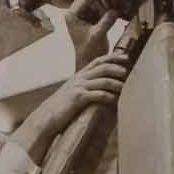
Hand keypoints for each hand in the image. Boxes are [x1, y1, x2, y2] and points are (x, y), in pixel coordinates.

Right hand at [12, 51, 129, 162]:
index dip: (112, 58)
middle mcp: (79, 78)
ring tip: (125, 87)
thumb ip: (84, 87)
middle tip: (127, 72)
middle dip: (117, 68)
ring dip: (117, 83)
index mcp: (79, 76)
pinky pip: (98, 94)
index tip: (125, 57)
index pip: (98, 61)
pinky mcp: (78, 98)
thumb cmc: (61, 107)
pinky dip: (109, 96)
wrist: (46, 117)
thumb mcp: (73, 92)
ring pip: (103, 81)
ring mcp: (79, 87)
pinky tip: (115, 99)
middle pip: (103, 67)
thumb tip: (99, 87)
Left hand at [65, 0, 116, 68]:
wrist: (90, 61)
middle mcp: (76, 12)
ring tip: (113, 8)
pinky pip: (100, 5)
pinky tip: (114, 10)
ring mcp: (84, 13)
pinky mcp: (92, 17)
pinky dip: (107, 6)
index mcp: (72, 15)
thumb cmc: (89, 51)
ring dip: (104, 1)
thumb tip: (115, 10)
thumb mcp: (98, 36)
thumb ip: (106, 22)